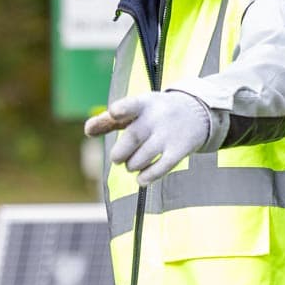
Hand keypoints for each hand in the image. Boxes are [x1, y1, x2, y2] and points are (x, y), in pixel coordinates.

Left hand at [84, 90, 212, 184]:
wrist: (197, 113)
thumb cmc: (155, 113)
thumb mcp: (135, 111)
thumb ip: (109, 120)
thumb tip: (87, 130)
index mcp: (143, 104)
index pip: (131, 105)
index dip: (122, 109)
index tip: (114, 112)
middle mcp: (156, 117)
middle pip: (132, 137)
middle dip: (120, 153)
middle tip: (117, 159)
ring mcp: (168, 134)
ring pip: (142, 156)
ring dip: (131, 165)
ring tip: (131, 164)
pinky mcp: (179, 150)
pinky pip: (160, 168)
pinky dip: (147, 176)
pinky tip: (140, 179)